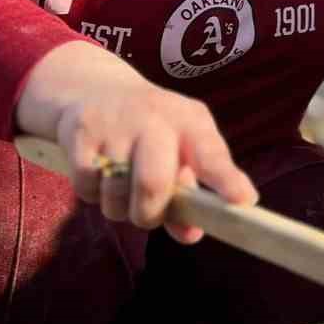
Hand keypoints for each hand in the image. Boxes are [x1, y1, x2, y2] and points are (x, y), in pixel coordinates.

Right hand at [17, 43, 257, 245]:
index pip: (211, 154)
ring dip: (119, 209)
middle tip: (149, 215)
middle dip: (150, 214)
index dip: (227, 181)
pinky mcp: (81, 132)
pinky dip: (93, 195)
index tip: (242, 202)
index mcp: (190, 122)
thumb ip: (191, 193)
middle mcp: (155, 118)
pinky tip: (99, 177)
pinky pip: (87, 188)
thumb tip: (191, 235)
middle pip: (153, 184)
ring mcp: (115, 124)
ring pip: (116, 194)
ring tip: (122, 191)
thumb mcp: (181, 147)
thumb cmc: (152, 130)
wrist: (97, 89)